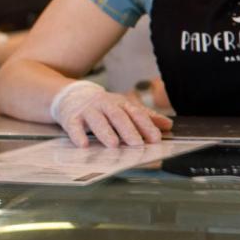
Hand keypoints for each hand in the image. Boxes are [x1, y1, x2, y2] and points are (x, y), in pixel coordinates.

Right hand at [51, 81, 172, 147]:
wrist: (71, 95)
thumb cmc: (103, 106)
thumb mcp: (124, 108)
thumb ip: (145, 117)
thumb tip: (168, 125)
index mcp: (121, 103)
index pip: (136, 114)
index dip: (147, 126)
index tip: (156, 139)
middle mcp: (105, 105)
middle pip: (118, 116)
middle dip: (128, 129)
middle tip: (137, 143)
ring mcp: (87, 110)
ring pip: (97, 120)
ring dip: (105, 132)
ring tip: (113, 144)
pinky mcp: (71, 117)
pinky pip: (73, 126)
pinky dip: (78, 135)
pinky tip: (84, 145)